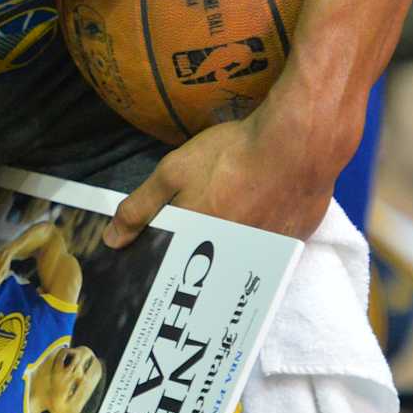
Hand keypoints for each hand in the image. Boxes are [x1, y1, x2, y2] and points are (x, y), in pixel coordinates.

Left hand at [103, 107, 338, 247]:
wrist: (299, 143)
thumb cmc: (232, 153)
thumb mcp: (174, 172)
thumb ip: (140, 208)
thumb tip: (112, 241)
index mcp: (197, 242)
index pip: (171, 265)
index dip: (162, 260)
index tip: (154, 265)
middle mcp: (229, 257)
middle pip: (205, 268)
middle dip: (195, 260)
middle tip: (200, 231)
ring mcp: (264, 256)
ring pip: (236, 265)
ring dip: (228, 256)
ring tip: (230, 225)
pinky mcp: (292, 247)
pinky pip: (267, 256)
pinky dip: (258, 245)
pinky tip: (259, 222)